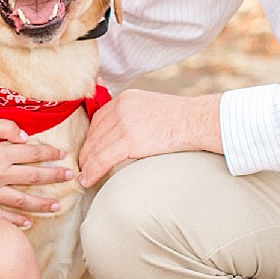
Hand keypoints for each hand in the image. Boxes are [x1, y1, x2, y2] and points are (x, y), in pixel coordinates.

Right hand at [0, 118, 69, 228]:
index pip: (33, 154)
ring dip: (41, 204)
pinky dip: (14, 221)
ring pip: (22, 200)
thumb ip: (5, 128)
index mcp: (1, 154)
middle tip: (70, 178)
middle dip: (54, 177)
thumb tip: (26, 137)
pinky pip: (0, 215)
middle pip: (33, 177)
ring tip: (57, 207)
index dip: (50, 154)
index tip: (62, 156)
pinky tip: (27, 223)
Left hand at [77, 90, 222, 187]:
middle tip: (83, 166)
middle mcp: (121, 108)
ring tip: (84, 176)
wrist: (196, 121)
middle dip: (87, 152)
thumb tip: (127, 133)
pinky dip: (92, 171)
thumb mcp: (152, 106)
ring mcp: (124, 124)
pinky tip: (87, 180)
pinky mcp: (130, 141)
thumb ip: (135, 114)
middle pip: (94, 134)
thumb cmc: (181, 118)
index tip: (89, 150)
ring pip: (95, 148)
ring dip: (87, 165)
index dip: (91, 138)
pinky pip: (102, 159)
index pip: (99, 119)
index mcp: (126, 98)